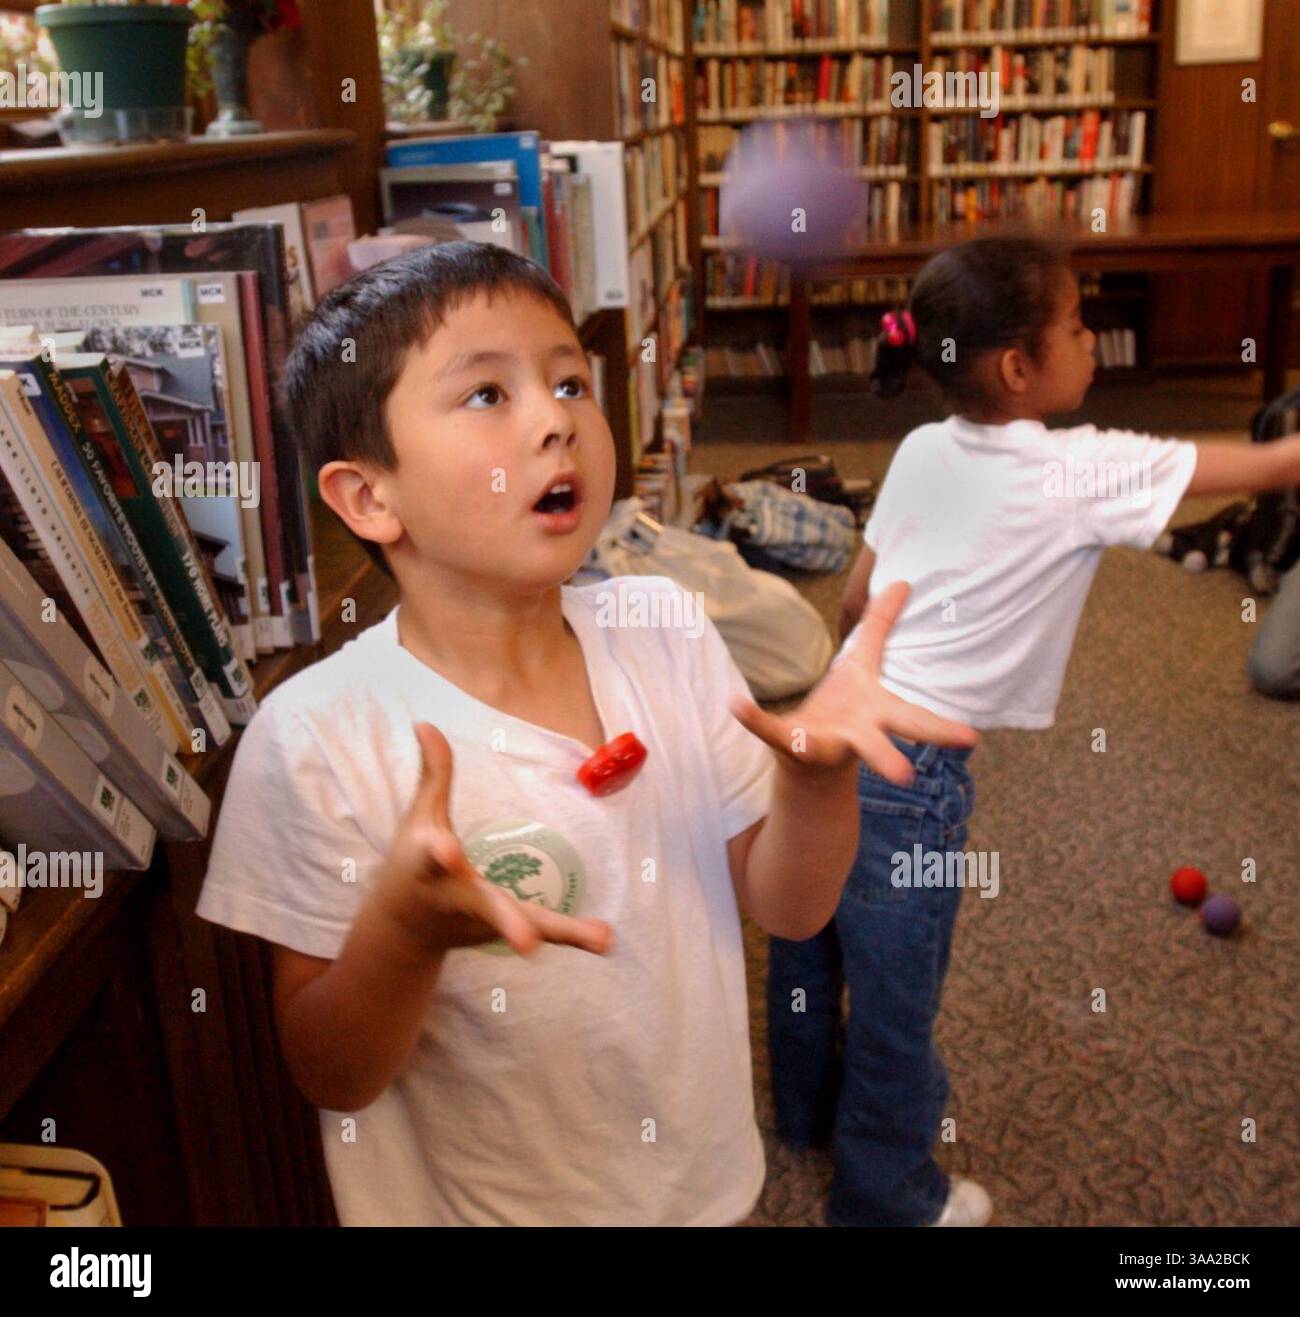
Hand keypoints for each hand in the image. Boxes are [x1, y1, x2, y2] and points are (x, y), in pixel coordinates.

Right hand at [373, 723, 613, 956]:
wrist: (401, 928)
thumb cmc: (411, 861)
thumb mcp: (418, 816)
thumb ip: (432, 772)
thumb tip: (426, 722)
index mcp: (429, 864)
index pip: (433, 856)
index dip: (442, 854)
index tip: (451, 855)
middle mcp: (457, 897)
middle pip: (485, 906)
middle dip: (506, 922)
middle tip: (528, 943)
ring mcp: (481, 919)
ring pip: (523, 923)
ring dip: (561, 932)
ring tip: (602, 939)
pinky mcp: (500, 929)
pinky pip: (542, 930)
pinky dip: (573, 936)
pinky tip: (606, 939)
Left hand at [729, 581, 978, 785]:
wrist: (809, 758)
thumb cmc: (846, 707)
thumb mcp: (862, 663)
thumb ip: (881, 624)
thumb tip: (904, 581)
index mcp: (877, 712)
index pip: (914, 720)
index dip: (942, 729)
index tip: (972, 739)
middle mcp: (857, 733)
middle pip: (879, 744)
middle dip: (891, 758)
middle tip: (908, 777)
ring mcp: (824, 742)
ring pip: (825, 754)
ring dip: (819, 756)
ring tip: (834, 768)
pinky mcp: (790, 743)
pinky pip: (770, 730)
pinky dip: (752, 718)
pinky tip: (735, 705)